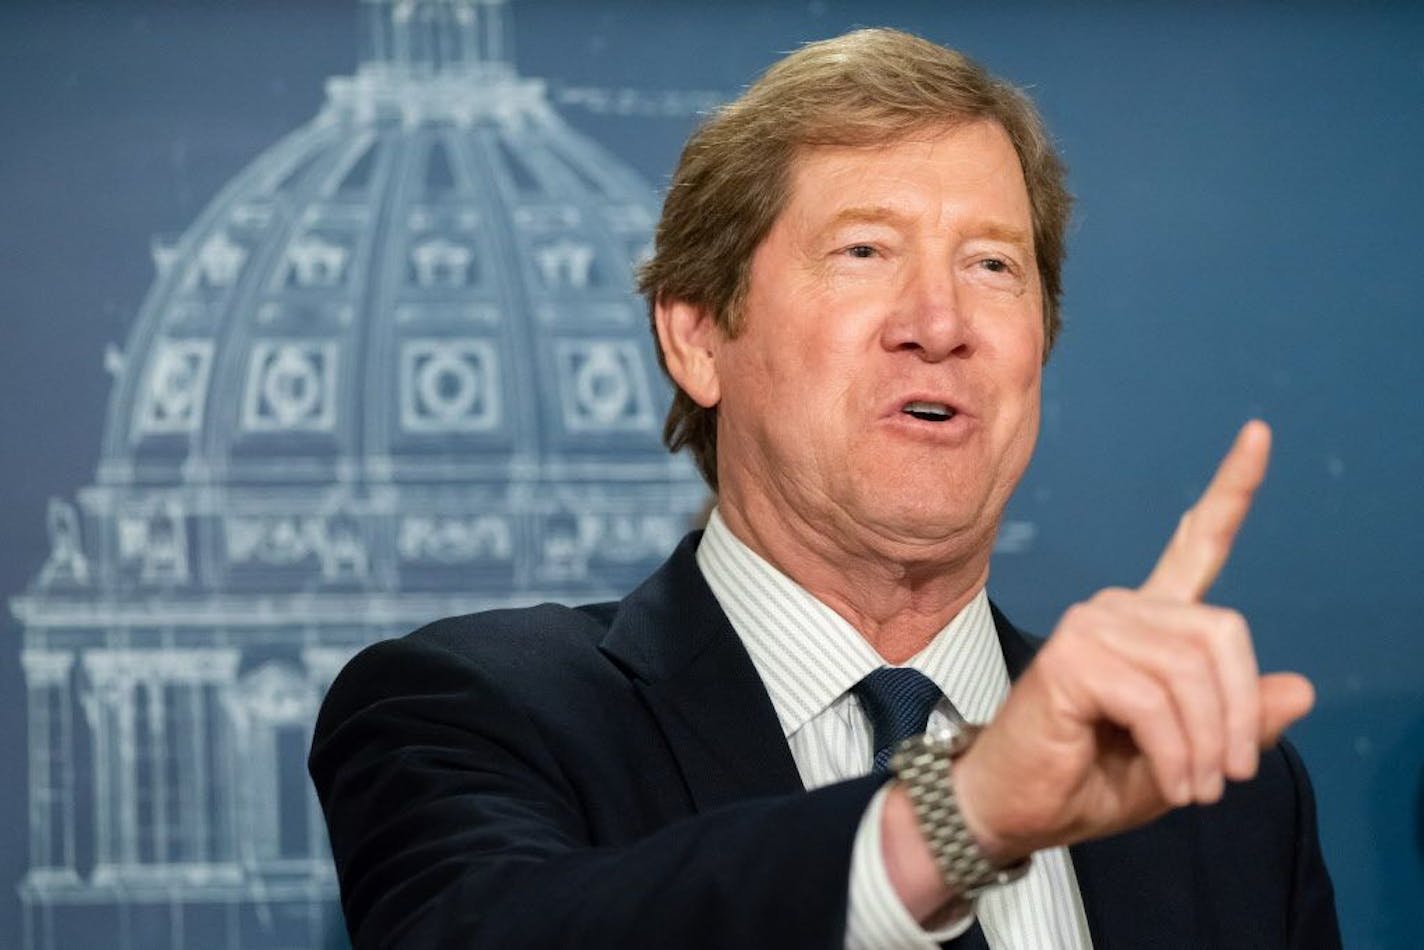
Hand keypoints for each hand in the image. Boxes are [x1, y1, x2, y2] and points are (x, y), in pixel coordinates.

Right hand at [953, 420, 1314, 861]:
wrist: (1014, 807)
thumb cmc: (1087, 779)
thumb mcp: (1187, 757)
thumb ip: (1238, 722)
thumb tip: (1301, 689)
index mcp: (1148, 622)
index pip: (1196, 545)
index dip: (1231, 491)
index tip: (1259, 435)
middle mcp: (1119, 610)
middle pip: (1221, 632)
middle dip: (1239, 713)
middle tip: (1227, 777)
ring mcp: (1091, 627)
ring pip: (1191, 673)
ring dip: (1206, 745)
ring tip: (1193, 788)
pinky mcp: (1070, 658)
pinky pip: (1155, 701)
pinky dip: (1174, 752)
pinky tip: (1168, 780)